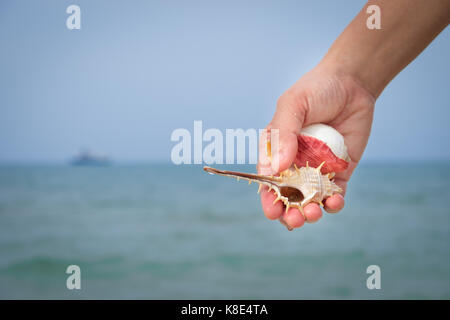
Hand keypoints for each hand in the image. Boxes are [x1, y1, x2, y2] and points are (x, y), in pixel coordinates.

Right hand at [257, 64, 374, 228]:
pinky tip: (336, 201)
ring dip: (310, 212)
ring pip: (310, 200)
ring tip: (314, 213)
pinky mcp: (339, 172)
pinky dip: (334, 203)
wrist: (352, 83)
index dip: (268, 198)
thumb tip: (276, 168)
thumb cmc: (316, 89)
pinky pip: (334, 194)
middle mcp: (294, 164)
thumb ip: (283, 134)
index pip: (268, 180)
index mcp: (275, 150)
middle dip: (289, 212)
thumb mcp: (293, 105)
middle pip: (287, 196)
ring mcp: (316, 169)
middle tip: (295, 219)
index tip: (273, 211)